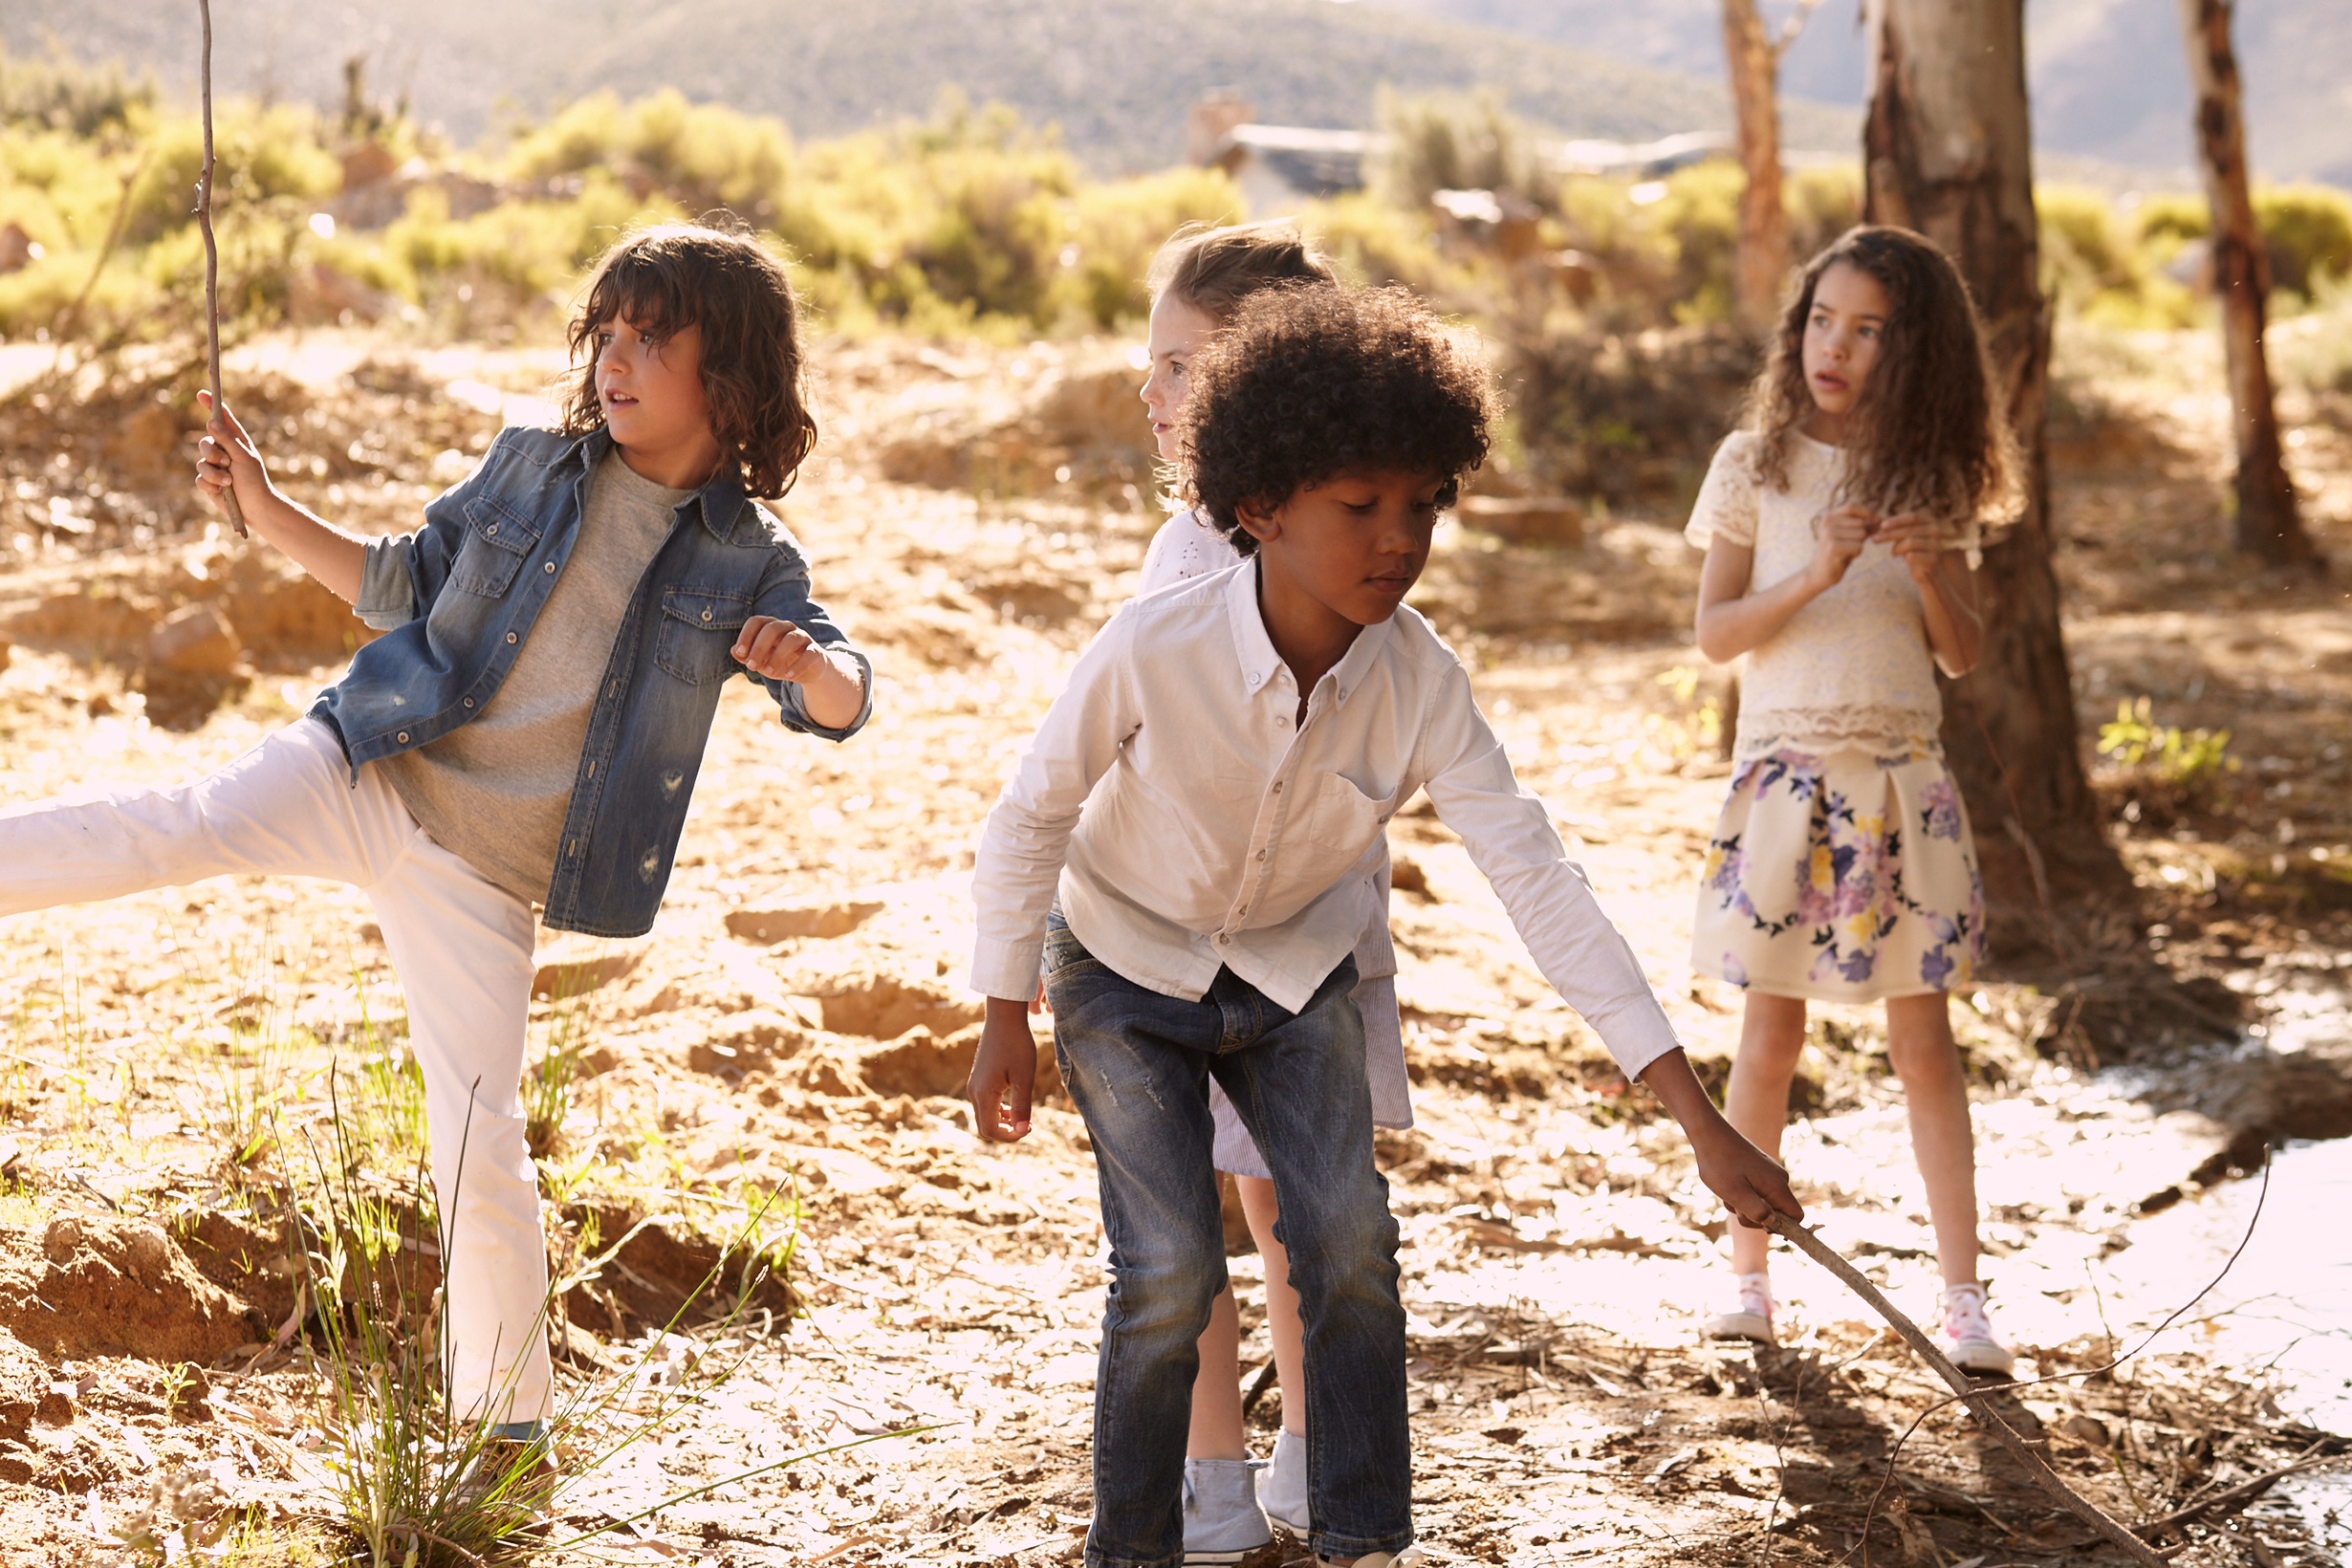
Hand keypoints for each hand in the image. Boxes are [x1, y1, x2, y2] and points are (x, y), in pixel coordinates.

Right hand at [194, 390, 274, 516]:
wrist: (255, 508)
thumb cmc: (255, 481)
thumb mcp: (243, 457)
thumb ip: (227, 440)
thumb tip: (210, 422)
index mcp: (236, 442)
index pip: (222, 420)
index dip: (211, 406)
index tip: (202, 394)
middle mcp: (223, 452)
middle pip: (204, 442)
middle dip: (213, 454)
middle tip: (227, 463)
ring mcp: (214, 467)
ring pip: (200, 462)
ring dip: (214, 473)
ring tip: (229, 481)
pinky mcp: (208, 482)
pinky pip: (199, 478)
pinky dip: (211, 484)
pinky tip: (223, 491)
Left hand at [733, 616, 841, 684]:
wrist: (807, 671)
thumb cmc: (779, 662)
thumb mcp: (761, 662)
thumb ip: (746, 656)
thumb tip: (733, 651)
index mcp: (771, 626)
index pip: (756, 621)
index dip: (746, 635)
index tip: (740, 653)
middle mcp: (787, 627)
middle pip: (772, 628)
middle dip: (759, 647)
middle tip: (751, 666)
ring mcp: (803, 637)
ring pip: (791, 639)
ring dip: (777, 656)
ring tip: (768, 673)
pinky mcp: (816, 651)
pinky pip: (809, 654)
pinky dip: (798, 665)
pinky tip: (788, 676)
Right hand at [967, 997, 1038, 1142]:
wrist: (1004, 1018)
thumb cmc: (1017, 1045)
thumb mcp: (1024, 1077)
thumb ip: (1022, 1106)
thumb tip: (1022, 1131)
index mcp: (984, 1093)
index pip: (991, 1130)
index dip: (1010, 1136)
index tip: (1030, 1128)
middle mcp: (974, 1092)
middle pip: (985, 1127)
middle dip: (1006, 1132)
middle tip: (1028, 1125)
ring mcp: (974, 1085)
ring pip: (985, 1116)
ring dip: (1003, 1122)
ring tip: (1025, 1117)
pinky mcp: (978, 1079)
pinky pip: (985, 1105)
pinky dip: (999, 1111)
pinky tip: (1016, 1104)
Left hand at [1689, 1116, 1803, 1231]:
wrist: (1709, 1134)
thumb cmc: (1719, 1164)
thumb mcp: (1735, 1192)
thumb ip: (1756, 1210)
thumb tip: (1772, 1223)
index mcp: (1778, 1186)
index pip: (1797, 1217)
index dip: (1782, 1228)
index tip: (1757, 1222)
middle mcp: (1780, 1179)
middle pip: (1777, 1213)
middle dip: (1755, 1215)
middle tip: (1734, 1203)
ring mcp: (1770, 1174)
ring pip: (1764, 1203)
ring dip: (1744, 1205)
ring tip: (1728, 1191)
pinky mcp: (1761, 1170)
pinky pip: (1757, 1192)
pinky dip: (1742, 1194)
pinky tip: (1728, 1184)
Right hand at [1805, 504, 1874, 592]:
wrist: (1819, 573)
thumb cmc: (1837, 552)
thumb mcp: (1849, 536)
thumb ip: (1863, 527)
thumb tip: (1881, 520)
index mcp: (1829, 517)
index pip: (1852, 507)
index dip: (1866, 512)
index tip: (1876, 522)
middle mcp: (1827, 522)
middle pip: (1860, 523)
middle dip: (1862, 535)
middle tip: (1849, 545)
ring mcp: (1829, 534)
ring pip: (1861, 535)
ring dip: (1858, 545)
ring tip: (1846, 551)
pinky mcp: (1833, 547)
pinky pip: (1858, 547)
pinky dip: (1856, 554)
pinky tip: (1845, 557)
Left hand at [1872, 511, 1944, 586]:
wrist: (1927, 569)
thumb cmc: (1913, 549)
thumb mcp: (1905, 535)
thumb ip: (1896, 528)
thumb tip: (1879, 526)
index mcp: (1929, 521)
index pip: (1912, 517)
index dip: (1896, 521)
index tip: (1881, 526)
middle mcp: (1935, 531)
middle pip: (1909, 530)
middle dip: (1889, 535)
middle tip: (1874, 539)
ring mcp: (1936, 545)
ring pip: (1910, 542)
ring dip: (1896, 548)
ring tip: (1893, 553)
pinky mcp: (1933, 559)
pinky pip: (1912, 555)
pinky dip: (1904, 557)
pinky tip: (1903, 558)